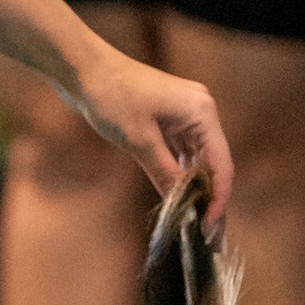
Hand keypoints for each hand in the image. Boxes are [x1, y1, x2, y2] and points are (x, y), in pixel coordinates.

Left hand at [70, 41, 233, 233]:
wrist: (83, 68)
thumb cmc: (111, 98)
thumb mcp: (139, 142)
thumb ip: (166, 175)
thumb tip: (183, 209)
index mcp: (202, 112)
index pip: (221, 164)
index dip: (218, 200)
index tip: (210, 228)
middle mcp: (201, 111)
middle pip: (214, 163)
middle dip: (209, 199)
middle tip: (207, 236)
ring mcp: (185, 113)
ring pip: (198, 159)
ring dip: (195, 189)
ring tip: (194, 223)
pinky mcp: (169, 117)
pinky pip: (182, 152)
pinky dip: (181, 174)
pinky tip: (179, 198)